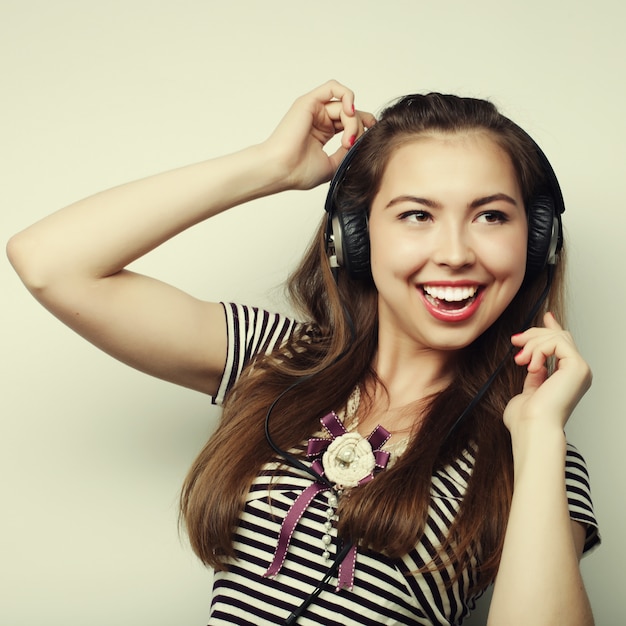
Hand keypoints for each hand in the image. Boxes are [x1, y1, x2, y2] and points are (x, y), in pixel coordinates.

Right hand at [263, 80, 376, 190]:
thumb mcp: (333, 164)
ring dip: (352, 122)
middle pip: (350, 114)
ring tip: (346, 140)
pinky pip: (333, 88)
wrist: (281, 170)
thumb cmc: (299, 172)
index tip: (371, 139)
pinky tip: (349, 112)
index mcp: (322, 133)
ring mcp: (314, 109)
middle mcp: (318, 119)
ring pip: (345, 105)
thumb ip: (348, 151)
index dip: (364, 128)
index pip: (350, 123)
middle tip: (353, 145)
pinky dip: (347, 96)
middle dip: (360, 127)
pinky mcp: (309, 101)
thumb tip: (362, 141)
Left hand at [504, 313, 591, 433]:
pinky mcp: (577, 366)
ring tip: (519, 360)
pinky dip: (539, 350)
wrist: (532, 428)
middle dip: (534, 335)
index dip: (554, 328)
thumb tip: (532, 360)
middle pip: (559, 337)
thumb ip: (533, 375)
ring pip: (556, 337)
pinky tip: (531, 365)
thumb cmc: (526, 418)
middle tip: (515, 341)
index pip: (564, 345)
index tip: (546, 316)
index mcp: (568, 379)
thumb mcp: (528, 390)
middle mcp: (577, 373)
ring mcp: (579, 369)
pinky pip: (556, 343)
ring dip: (532, 344)